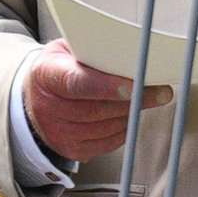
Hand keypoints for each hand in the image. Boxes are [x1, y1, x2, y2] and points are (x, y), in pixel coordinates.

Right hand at [21, 39, 172, 162]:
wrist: (36, 94)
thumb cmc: (61, 66)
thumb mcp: (70, 47)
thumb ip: (96, 50)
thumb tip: (135, 53)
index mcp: (47, 74)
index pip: (77, 83)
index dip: (108, 86)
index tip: (136, 85)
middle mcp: (47, 106)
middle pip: (97, 109)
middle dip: (134, 100)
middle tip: (160, 91)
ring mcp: (57, 131)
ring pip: (106, 127)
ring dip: (131, 114)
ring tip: (147, 99)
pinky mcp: (70, 149)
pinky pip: (107, 142)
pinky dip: (123, 129)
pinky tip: (128, 115)